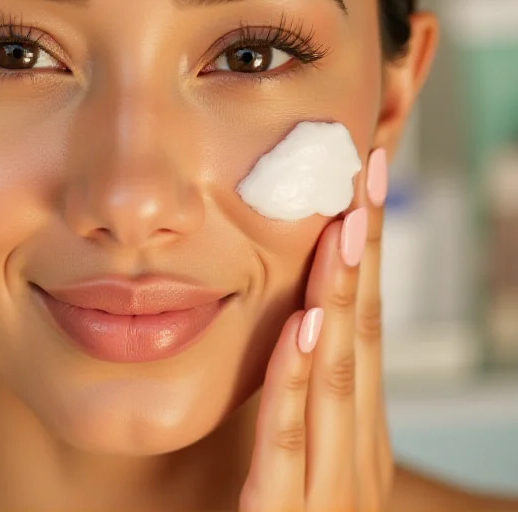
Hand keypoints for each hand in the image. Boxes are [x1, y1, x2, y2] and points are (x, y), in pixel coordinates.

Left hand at [240, 148, 391, 511]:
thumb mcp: (304, 455)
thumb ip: (302, 401)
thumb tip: (299, 324)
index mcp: (359, 432)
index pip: (367, 329)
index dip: (368, 257)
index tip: (362, 189)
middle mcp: (357, 452)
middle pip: (363, 337)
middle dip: (363, 256)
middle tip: (364, 177)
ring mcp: (330, 487)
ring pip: (336, 376)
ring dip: (340, 298)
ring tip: (343, 228)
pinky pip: (290, 440)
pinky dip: (297, 380)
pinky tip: (304, 327)